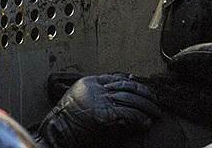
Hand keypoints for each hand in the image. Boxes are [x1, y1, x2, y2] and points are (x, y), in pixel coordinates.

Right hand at [38, 74, 161, 147]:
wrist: (56, 133)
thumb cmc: (66, 122)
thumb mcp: (82, 100)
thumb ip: (98, 94)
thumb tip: (121, 96)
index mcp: (89, 83)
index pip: (116, 77)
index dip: (132, 81)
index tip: (141, 84)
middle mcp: (96, 88)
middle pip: (126, 86)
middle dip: (144, 93)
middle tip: (154, 100)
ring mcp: (100, 101)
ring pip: (130, 98)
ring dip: (145, 106)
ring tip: (155, 112)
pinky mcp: (105, 115)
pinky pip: (128, 113)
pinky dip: (139, 118)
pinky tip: (146, 122)